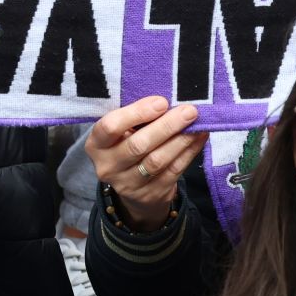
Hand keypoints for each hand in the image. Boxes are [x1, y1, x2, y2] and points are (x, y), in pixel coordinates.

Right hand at [82, 98, 205, 232]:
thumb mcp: (121, 131)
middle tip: (189, 111)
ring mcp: (128, 184)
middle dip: (166, 126)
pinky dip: (188, 152)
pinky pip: (173, 171)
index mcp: (96, 144)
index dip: (137, 113)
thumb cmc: (127, 145)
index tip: (161, 102)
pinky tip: (199, 138)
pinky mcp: (150, 194)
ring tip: (197, 124)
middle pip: (138, 145)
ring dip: (181, 140)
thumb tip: (168, 101)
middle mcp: (108, 166)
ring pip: (157, 160)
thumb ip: (135, 118)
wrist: (133, 186)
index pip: (111, 127)